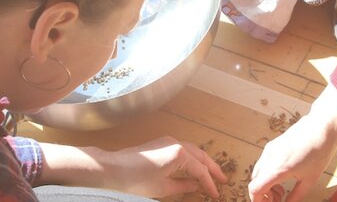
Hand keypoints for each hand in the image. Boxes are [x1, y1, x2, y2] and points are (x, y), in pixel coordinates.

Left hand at [110, 136, 227, 198]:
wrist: (113, 169)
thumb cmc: (136, 180)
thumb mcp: (164, 188)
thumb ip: (184, 186)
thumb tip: (197, 185)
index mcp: (180, 154)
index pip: (200, 170)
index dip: (209, 184)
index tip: (216, 194)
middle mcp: (176, 143)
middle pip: (201, 156)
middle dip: (212, 168)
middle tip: (223, 180)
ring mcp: (168, 141)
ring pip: (193, 150)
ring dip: (203, 162)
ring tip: (211, 173)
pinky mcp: (161, 143)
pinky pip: (183, 149)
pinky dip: (192, 158)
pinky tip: (193, 167)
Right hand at [248, 114, 336, 201]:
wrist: (322, 127)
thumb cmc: (319, 151)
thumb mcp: (310, 180)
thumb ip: (296, 196)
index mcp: (278, 168)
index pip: (255, 188)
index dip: (258, 201)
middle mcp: (270, 158)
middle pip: (255, 181)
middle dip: (264, 194)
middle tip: (278, 200)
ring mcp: (270, 149)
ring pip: (258, 172)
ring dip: (266, 184)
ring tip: (282, 190)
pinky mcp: (273, 145)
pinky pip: (264, 163)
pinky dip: (268, 174)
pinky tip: (282, 176)